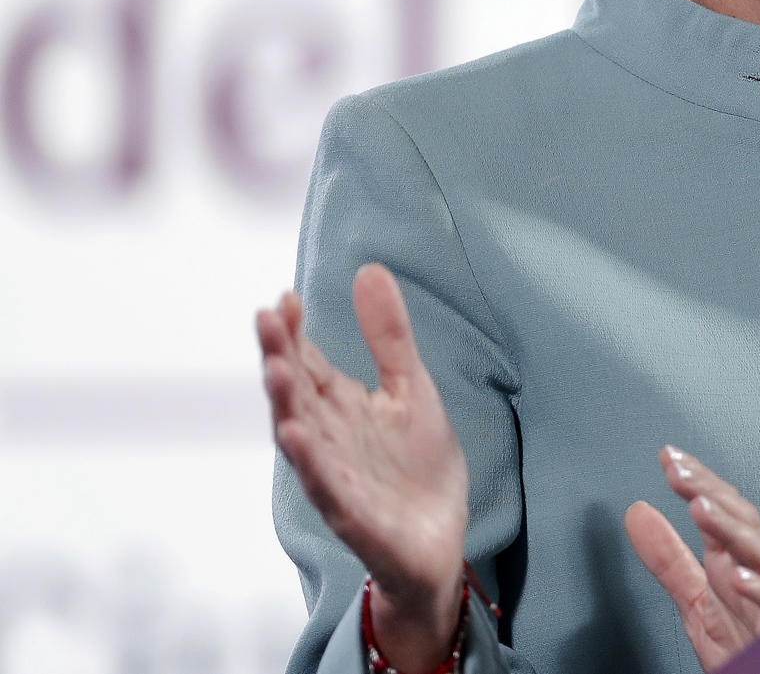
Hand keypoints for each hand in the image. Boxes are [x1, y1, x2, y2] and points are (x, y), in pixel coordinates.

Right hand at [256, 264, 470, 667]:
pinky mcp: (356, 517)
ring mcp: (338, 479)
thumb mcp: (412, 388)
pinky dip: (312, 466)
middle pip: (297, 395)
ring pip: (303, 440)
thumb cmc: (417, 466)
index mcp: (341, 409)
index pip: (309, 363)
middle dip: (280, 358)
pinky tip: (298, 439)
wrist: (440, 541)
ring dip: (287, 406)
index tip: (286, 296)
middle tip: (267, 319)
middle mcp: (330, 440)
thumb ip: (389, 336)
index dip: (295, 332)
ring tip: (276, 370)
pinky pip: (329, 490)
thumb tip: (368, 269)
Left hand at [624, 445, 759, 669]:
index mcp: (736, 562)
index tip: (670, 457)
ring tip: (701, 508)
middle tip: (680, 473)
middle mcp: (759, 573)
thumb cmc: (743, 644)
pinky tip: (737, 575)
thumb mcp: (694, 599)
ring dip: (734, 529)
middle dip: (713, 494)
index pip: (722, 510)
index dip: (698, 481)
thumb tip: (637, 514)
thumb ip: (667, 558)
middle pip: (745, 522)